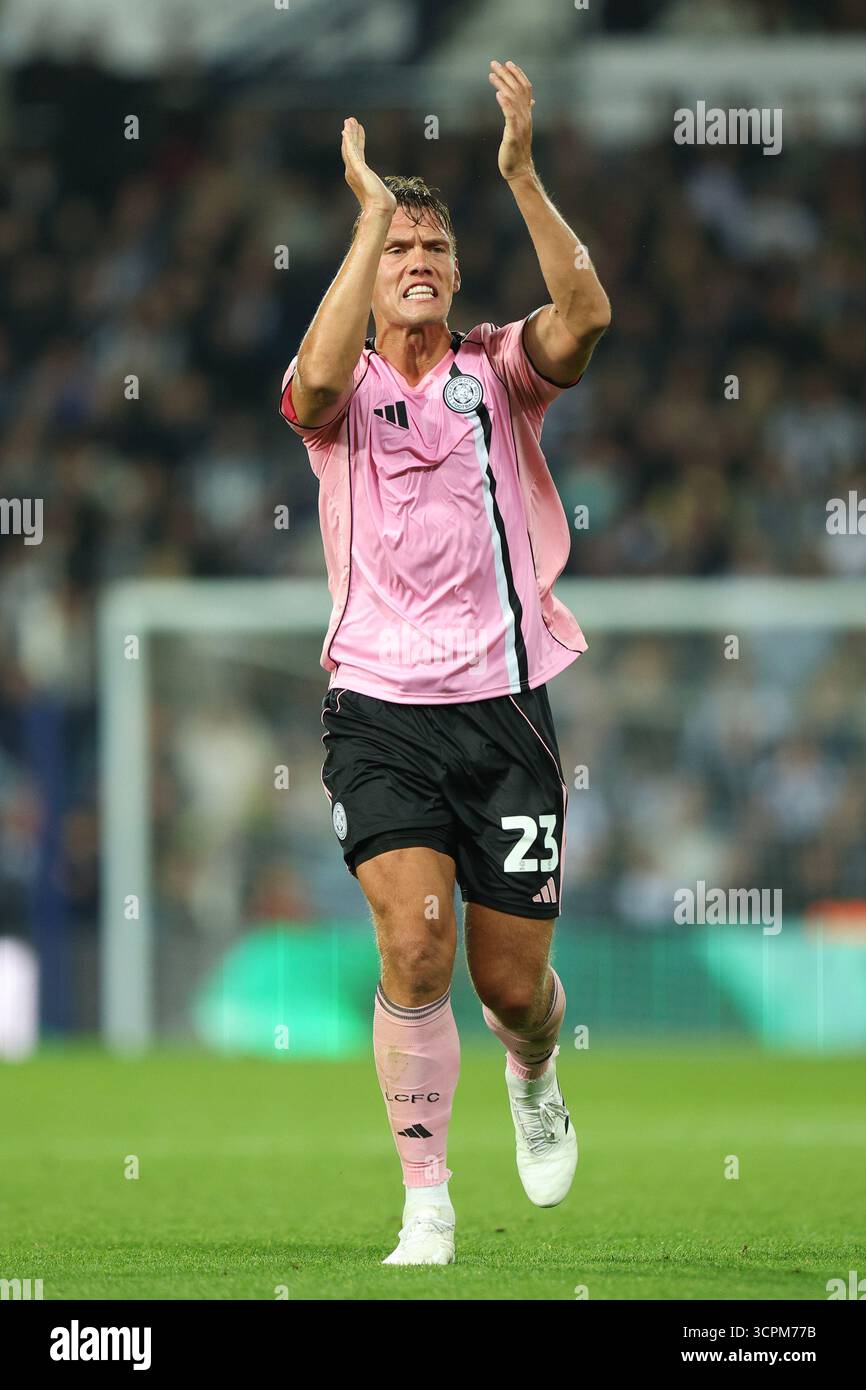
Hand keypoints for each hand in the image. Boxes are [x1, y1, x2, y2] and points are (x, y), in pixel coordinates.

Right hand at [341, 117, 396, 216]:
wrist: (380, 209)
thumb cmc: (383, 205)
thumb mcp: (382, 194)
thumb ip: (382, 193)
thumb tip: (390, 201)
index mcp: (359, 177)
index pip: (358, 155)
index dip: (358, 142)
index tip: (358, 130)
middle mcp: (353, 172)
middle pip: (351, 149)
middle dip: (351, 134)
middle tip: (350, 121)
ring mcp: (353, 170)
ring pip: (350, 147)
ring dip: (349, 133)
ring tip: (349, 120)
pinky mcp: (356, 167)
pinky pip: (351, 150)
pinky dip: (348, 139)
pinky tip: (347, 130)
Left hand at [489, 60, 534, 181]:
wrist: (519, 170)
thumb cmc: (517, 151)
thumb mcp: (520, 129)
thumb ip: (523, 114)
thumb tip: (531, 102)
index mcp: (527, 114)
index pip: (525, 89)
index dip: (518, 74)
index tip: (508, 63)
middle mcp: (525, 117)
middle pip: (517, 90)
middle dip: (506, 75)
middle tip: (494, 63)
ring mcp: (520, 126)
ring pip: (512, 100)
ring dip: (502, 85)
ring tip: (491, 75)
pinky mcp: (513, 135)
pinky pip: (510, 117)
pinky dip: (505, 104)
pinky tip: (499, 95)